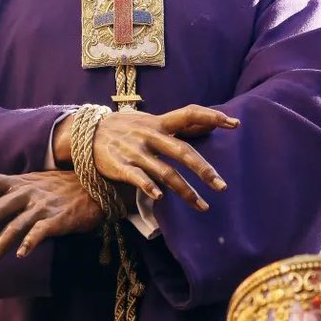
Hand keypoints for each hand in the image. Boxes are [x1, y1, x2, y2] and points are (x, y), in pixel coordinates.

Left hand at [0, 170, 103, 271]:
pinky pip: (40, 231)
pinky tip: (21, 256)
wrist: (97, 184)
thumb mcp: (26, 184)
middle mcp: (25, 192)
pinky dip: (30, 242)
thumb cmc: (57, 187)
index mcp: (15, 182)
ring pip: (13, 227)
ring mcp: (42, 206)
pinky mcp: (59, 218)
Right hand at [53, 104, 237, 211]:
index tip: (233, 123)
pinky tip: (160, 198)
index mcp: (159, 122)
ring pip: (165, 172)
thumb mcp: (151, 121)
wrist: (88, 133)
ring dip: (185, 191)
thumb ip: (178, 124)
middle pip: (182, 151)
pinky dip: (148, 187)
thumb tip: (208, 121)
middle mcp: (150, 135)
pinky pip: (137, 178)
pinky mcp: (120, 166)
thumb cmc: (128, 128)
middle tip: (221, 186)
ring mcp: (135, 151)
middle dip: (203, 170)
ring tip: (203, 206)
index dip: (211, 116)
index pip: (189, 114)